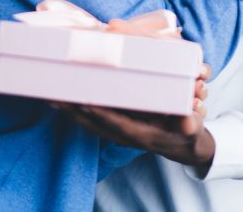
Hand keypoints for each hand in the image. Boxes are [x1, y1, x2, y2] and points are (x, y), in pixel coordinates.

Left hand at [54, 64, 215, 176]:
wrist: (186, 146)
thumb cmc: (188, 135)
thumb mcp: (193, 131)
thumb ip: (191, 127)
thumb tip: (188, 124)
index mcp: (142, 135)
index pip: (114, 123)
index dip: (99, 113)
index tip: (83, 101)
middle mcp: (126, 134)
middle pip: (93, 123)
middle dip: (73, 110)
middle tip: (52, 95)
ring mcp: (119, 131)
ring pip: (88, 122)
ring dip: (69, 109)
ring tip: (49, 95)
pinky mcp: (117, 126)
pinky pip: (92, 120)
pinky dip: (76, 111)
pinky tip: (65, 99)